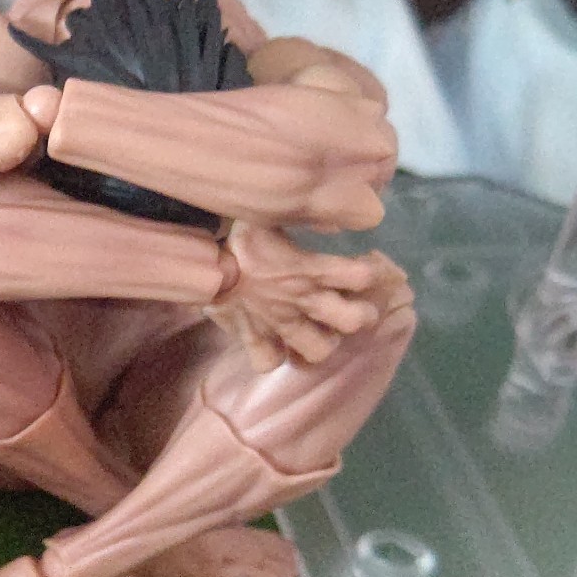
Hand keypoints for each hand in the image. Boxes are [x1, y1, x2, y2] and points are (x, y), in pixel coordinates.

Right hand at [206, 221, 399, 371]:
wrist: (203, 267)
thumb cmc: (242, 239)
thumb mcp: (274, 215)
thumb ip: (306, 215)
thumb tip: (337, 216)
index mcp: (312, 269)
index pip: (363, 276)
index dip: (374, 272)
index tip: (366, 266)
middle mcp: (304, 300)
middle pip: (355, 321)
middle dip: (360, 315)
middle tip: (350, 306)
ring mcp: (281, 324)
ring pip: (320, 350)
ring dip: (322, 341)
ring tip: (317, 330)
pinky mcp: (256, 338)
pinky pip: (270, 361)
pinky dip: (273, 355)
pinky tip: (276, 344)